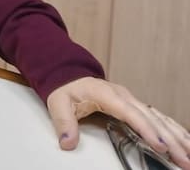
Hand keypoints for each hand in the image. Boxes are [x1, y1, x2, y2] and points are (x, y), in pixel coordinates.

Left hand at [47, 77, 189, 168]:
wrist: (69, 75)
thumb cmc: (66, 90)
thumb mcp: (57, 103)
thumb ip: (64, 123)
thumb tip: (67, 143)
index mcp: (107, 94)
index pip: (131, 113)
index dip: (147, 129)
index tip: (161, 146)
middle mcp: (125, 96)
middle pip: (151, 118)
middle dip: (170, 140)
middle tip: (184, 159)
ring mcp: (132, 100)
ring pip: (160, 118)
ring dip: (177, 136)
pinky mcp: (136, 106)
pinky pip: (159, 117)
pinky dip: (174, 129)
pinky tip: (186, 141)